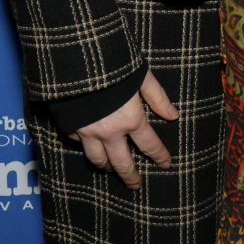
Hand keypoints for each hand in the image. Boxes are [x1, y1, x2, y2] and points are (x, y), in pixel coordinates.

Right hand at [70, 69, 179, 188]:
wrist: (76, 58)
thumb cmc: (114, 63)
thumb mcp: (141, 75)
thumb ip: (157, 97)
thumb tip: (173, 115)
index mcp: (131, 119)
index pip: (149, 145)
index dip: (159, 156)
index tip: (165, 164)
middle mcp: (109, 131)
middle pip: (122, 163)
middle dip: (131, 176)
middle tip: (136, 185)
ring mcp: (87, 132)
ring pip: (97, 159)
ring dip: (106, 166)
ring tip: (110, 169)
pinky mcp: (69, 126)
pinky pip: (77, 143)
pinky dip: (84, 146)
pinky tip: (88, 145)